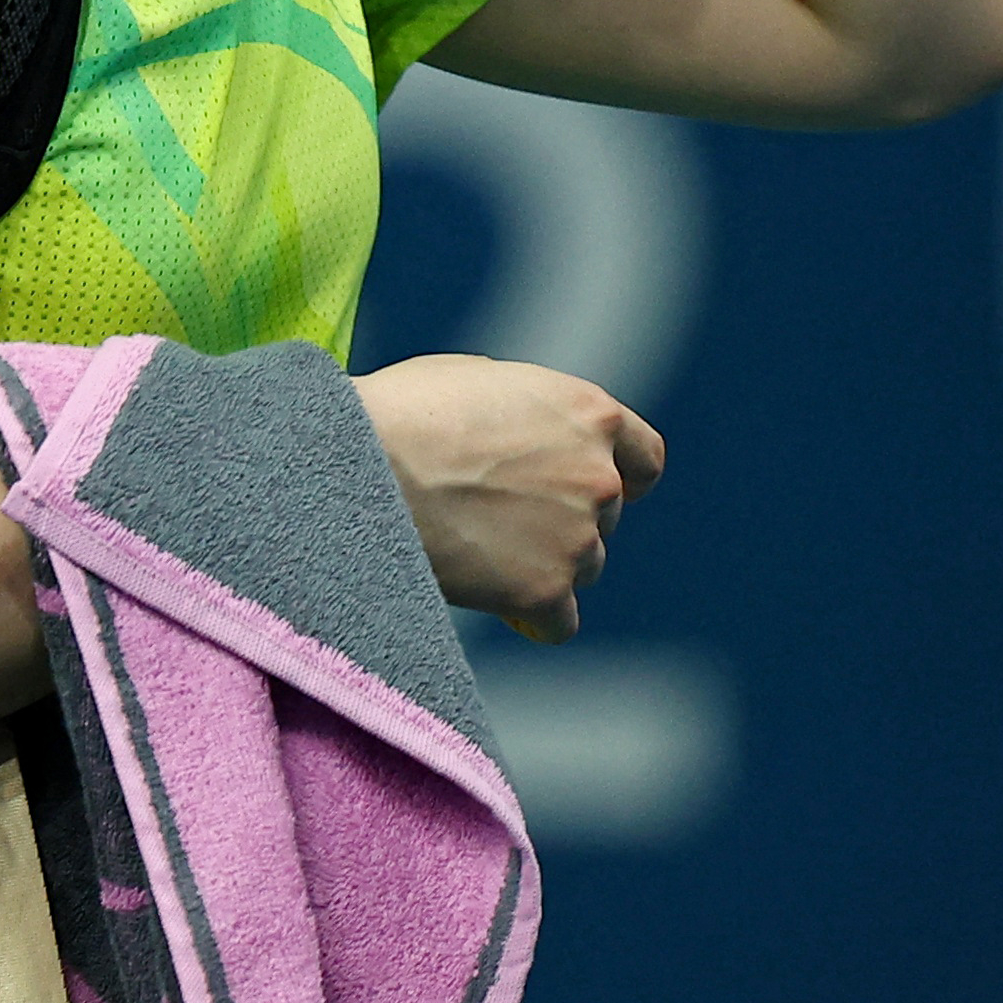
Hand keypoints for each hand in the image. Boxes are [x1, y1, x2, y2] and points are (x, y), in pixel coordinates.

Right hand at [352, 354, 664, 642]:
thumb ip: (529, 413)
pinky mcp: (545, 591)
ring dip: (543, 562)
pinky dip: (532, 616)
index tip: (585, 488)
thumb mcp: (481, 380)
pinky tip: (496, 600)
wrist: (359, 463)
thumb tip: (527, 436)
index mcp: (590, 412)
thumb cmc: (402, 411)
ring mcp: (576, 537)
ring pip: (581, 566)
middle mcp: (599, 476)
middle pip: (604, 516)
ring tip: (476, 549)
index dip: (618, 475)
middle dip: (563, 517)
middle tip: (497, 516)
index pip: (643, 460)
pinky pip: (558, 622)